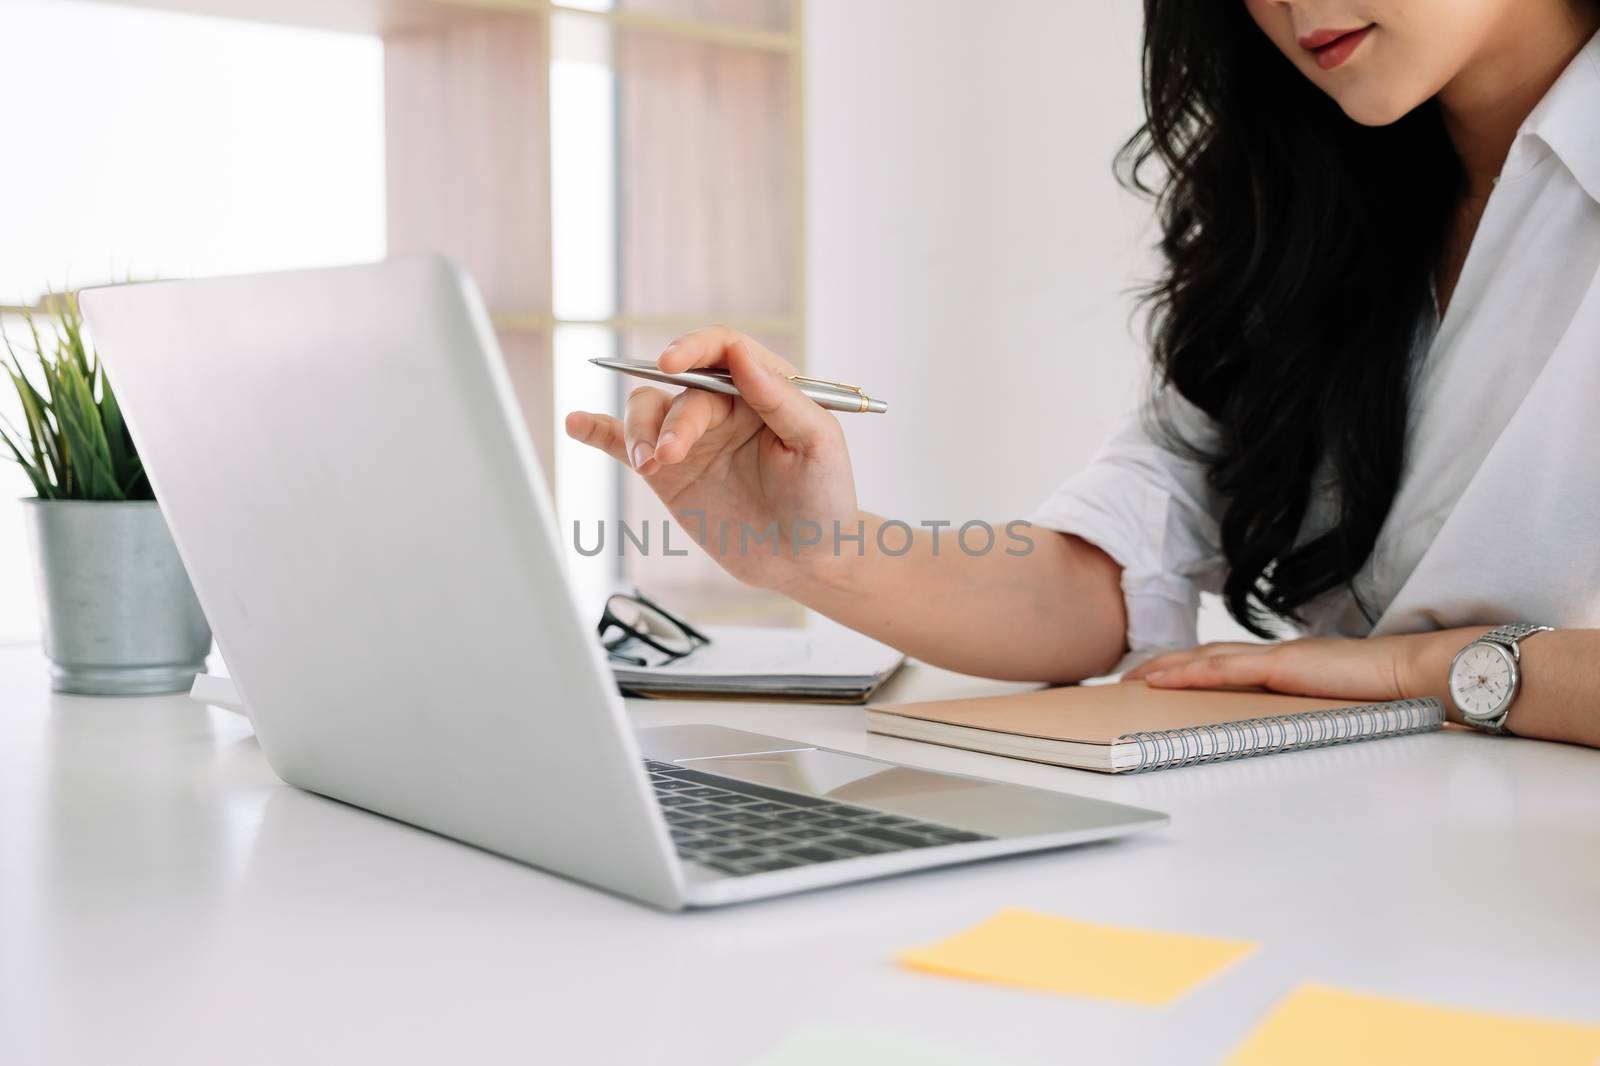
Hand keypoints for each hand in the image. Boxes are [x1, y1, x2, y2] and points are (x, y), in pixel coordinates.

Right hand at [564, 326, 859, 591]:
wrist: (805, 559)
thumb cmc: (824, 498)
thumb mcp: (817, 445)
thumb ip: (781, 398)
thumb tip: (741, 354)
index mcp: (764, 387)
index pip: (723, 349)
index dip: (694, 347)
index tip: (673, 363)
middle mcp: (723, 405)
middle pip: (680, 389)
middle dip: (672, 420)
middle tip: (670, 456)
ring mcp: (692, 437)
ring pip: (648, 411)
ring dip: (640, 433)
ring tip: (650, 467)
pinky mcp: (668, 473)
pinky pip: (625, 443)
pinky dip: (598, 431)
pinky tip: (577, 424)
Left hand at [1123, 632, 1466, 703]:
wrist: (1420, 676)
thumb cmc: (1389, 696)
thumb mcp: (1336, 710)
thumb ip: (1310, 716)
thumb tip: (1294, 738)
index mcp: (1288, 666)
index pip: (1227, 665)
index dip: (1189, 669)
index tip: (1158, 680)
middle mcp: (1277, 657)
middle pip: (1207, 657)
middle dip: (1165, 667)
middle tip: (1129, 680)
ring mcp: (1279, 657)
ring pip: (1208, 659)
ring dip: (1167, 668)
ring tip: (1134, 680)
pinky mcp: (1283, 665)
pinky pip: (1226, 668)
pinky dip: (1191, 672)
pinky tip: (1165, 679)